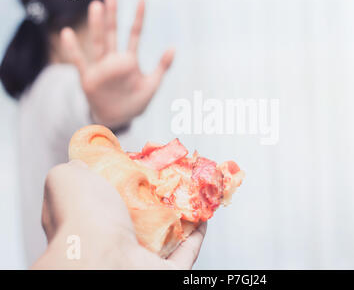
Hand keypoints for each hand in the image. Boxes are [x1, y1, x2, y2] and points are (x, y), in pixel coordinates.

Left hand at [33, 161, 205, 269]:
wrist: (100, 259)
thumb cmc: (81, 219)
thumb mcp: (66, 179)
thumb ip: (75, 169)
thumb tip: (82, 163)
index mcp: (90, 222)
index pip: (109, 199)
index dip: (127, 181)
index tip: (143, 166)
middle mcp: (113, 242)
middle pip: (143, 216)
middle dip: (159, 197)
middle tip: (172, 178)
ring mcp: (139, 259)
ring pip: (166, 235)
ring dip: (182, 215)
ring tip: (192, 193)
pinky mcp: (165, 272)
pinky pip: (187, 252)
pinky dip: (198, 234)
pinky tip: (204, 216)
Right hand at [61, 0, 174, 128]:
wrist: (117, 120)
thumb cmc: (134, 103)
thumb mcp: (152, 85)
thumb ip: (162, 67)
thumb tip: (173, 47)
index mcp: (129, 60)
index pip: (134, 34)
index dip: (138, 17)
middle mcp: (114, 60)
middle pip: (113, 32)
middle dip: (113, 12)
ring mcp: (101, 68)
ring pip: (98, 42)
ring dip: (97, 25)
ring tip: (96, 6)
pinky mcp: (89, 79)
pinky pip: (80, 62)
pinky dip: (73, 49)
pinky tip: (67, 33)